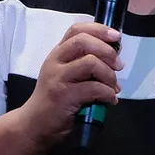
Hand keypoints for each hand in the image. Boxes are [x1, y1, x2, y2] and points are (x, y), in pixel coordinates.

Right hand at [16, 21, 121, 146]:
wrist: (36, 125)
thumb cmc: (55, 100)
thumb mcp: (65, 75)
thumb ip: (84, 62)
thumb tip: (114, 55)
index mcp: (58, 53)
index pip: (77, 30)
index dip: (99, 29)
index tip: (116, 37)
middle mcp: (56, 61)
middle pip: (83, 42)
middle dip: (107, 51)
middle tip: (119, 65)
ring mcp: (59, 78)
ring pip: (91, 63)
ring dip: (109, 75)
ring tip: (113, 87)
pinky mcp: (65, 96)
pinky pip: (94, 88)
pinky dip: (108, 94)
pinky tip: (110, 100)